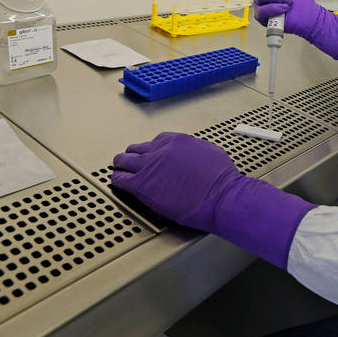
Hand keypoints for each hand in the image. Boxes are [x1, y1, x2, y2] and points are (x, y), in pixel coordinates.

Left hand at [112, 132, 316, 268]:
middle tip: (130, 160)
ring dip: (121, 164)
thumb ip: (193, 150)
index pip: (156, 140)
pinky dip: (117, 179)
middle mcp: (160, 150)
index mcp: (177, 141)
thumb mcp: (210, 152)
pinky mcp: (141, 185)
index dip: (152, 149)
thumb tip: (189, 154)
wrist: (219, 195)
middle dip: (133, 155)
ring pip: (124, 160)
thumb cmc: (221, 179)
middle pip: (137, 148)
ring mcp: (149, 167)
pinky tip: (117, 182)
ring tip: (118, 168)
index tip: (150, 154)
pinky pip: (120, 179)